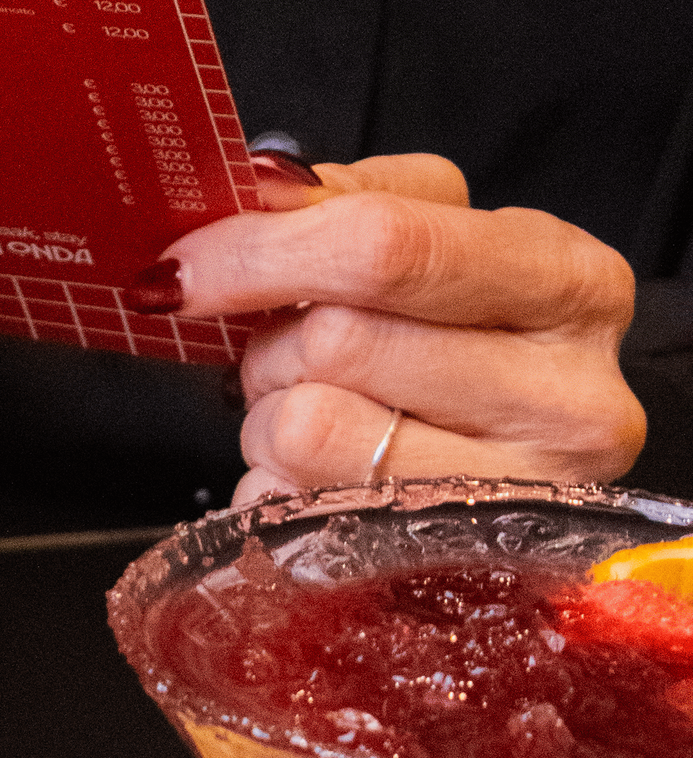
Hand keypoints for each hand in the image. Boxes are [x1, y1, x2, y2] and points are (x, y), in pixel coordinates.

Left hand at [160, 153, 640, 502]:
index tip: (184, 266)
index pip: (385, 246)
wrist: (498, 476)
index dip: (260, 251)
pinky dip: (276, 490)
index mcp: (570, 280)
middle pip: (338, 340)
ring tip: (318, 416)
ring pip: (308, 427)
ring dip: (271, 419)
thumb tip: (254, 184)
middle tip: (289, 356)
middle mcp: (573, 396)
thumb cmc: (455, 341)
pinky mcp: (453, 572)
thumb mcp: (431, 240)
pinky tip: (323, 482)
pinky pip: (296, 511)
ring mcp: (522, 498)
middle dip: (275, 345)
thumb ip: (343, 201)